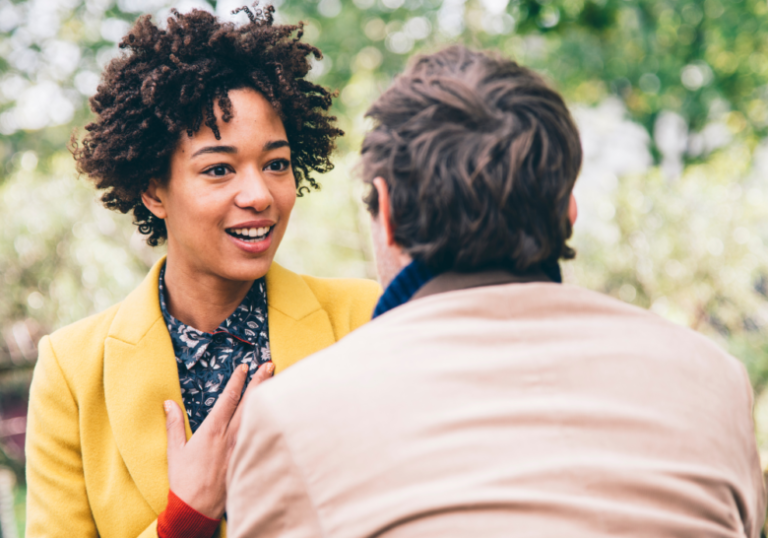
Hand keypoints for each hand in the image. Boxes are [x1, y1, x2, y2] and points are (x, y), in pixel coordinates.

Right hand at [164, 361, 273, 518]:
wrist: (196, 509)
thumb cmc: (184, 481)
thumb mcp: (175, 450)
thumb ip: (174, 424)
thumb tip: (168, 403)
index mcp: (212, 430)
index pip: (228, 398)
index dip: (237, 380)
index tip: (244, 366)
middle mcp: (230, 436)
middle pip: (249, 402)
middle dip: (260, 381)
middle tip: (269, 364)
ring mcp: (242, 447)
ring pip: (258, 416)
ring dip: (267, 397)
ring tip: (276, 381)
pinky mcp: (248, 459)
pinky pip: (262, 435)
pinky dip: (270, 420)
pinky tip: (277, 413)